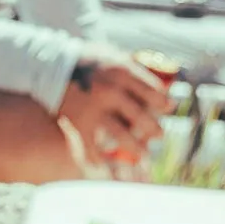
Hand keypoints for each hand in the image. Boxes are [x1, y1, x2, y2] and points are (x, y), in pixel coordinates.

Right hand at [55, 47, 169, 169]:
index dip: (162, 101)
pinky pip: (92, 148)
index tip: (169, 108)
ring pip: (120, 134)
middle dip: (152, 128)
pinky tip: (107, 169)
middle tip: (160, 135)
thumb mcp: (114, 54)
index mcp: (122, 72)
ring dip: (134, 147)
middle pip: (139, 115)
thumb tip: (153, 72)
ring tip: (144, 155)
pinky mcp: (79, 124)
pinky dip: (100, 162)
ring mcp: (95, 110)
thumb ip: (131, 65)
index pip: (151, 90)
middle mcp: (111, 92)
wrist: (54, 68)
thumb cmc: (88, 58)